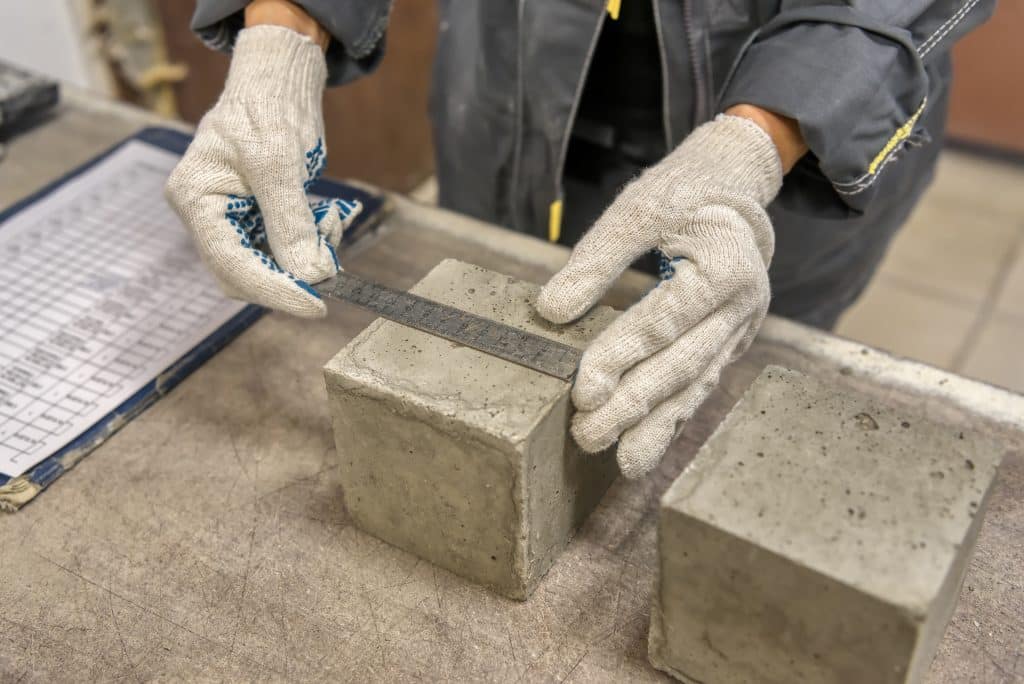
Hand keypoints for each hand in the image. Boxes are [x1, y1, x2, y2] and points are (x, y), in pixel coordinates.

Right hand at [165, 25, 359, 317]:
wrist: (276, 83)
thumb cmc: (269, 109)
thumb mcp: (280, 163)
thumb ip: (291, 223)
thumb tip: (310, 275)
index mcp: (195, 198)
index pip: (231, 263)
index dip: (275, 290)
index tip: (317, 305)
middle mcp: (204, 214)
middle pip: (244, 274)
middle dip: (291, 275)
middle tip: (332, 264)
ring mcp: (227, 219)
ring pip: (266, 266)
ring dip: (305, 258)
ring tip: (331, 224)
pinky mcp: (252, 219)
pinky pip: (279, 249)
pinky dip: (309, 244)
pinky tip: (327, 221)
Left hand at [536, 115, 783, 477]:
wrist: (734, 191)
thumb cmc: (681, 196)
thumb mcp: (638, 209)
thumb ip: (594, 259)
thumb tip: (551, 310)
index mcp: (723, 265)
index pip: (662, 321)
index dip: (621, 356)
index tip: (583, 390)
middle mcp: (741, 305)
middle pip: (680, 365)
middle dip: (633, 406)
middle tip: (587, 435)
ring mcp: (740, 330)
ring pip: (695, 386)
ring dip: (656, 427)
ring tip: (622, 461)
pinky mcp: (730, 345)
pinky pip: (699, 386)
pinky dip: (672, 419)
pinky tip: (646, 448)